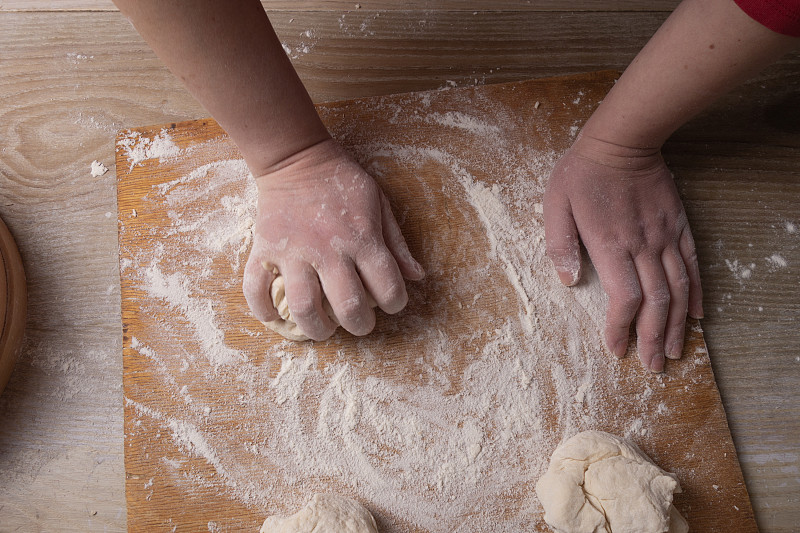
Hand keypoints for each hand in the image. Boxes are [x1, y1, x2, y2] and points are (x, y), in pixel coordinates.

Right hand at [243, 138, 424, 340]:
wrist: (296, 158)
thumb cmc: (342, 182)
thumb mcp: (379, 204)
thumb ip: (397, 243)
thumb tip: (416, 277)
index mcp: (362, 239)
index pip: (387, 288)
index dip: (396, 304)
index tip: (391, 303)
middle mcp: (329, 250)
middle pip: (347, 307)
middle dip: (359, 325)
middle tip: (357, 322)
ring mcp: (293, 252)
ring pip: (303, 307)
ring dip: (316, 328)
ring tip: (322, 329)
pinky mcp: (264, 250)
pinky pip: (255, 289)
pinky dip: (263, 311)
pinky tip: (276, 317)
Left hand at [543, 135, 702, 371]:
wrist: (623, 139)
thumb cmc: (582, 172)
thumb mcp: (555, 205)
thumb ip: (559, 245)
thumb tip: (568, 282)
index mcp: (610, 244)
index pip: (623, 298)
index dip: (621, 328)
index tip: (616, 350)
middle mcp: (642, 245)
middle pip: (655, 302)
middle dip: (653, 339)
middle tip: (654, 367)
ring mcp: (664, 236)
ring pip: (678, 289)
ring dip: (677, 325)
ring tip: (675, 352)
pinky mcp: (678, 225)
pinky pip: (692, 265)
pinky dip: (696, 293)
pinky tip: (697, 316)